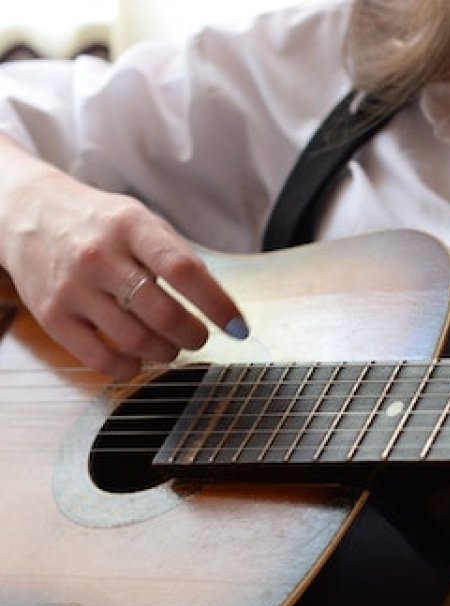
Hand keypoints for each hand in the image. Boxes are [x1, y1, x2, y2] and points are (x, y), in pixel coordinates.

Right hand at [0, 138, 247, 379]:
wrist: (29, 212)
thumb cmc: (101, 224)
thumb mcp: (143, 222)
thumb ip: (179, 258)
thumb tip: (220, 306)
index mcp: (131, 227)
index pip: (184, 271)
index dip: (218, 305)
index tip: (239, 328)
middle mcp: (99, 256)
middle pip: (162, 314)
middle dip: (193, 335)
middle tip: (198, 337)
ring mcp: (72, 287)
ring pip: (135, 340)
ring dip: (165, 352)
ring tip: (170, 346)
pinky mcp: (52, 315)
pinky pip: (99, 358)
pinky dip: (129, 367)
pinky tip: (138, 358)